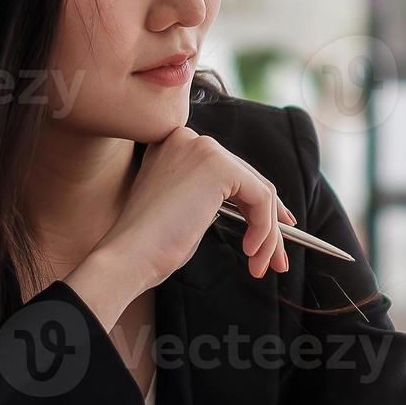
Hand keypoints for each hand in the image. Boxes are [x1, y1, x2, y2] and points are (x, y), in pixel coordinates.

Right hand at [68, 126, 294, 326]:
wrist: (128, 256)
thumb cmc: (150, 246)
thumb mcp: (187, 211)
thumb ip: (214, 198)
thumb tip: (258, 208)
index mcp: (176, 147)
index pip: (230, 172)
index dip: (257, 202)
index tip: (274, 230)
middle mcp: (189, 139)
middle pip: (249, 180)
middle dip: (270, 224)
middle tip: (277, 260)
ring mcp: (203, 149)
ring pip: (260, 191)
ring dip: (269, 234)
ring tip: (262, 265)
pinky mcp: (219, 166)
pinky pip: (262, 198)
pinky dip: (264, 230)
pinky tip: (250, 252)